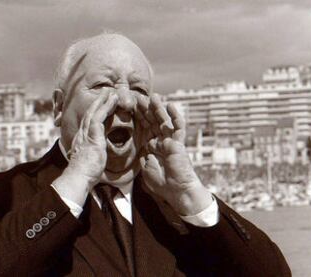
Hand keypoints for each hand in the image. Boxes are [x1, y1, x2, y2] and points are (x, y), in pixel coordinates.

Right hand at [67, 92, 118, 186]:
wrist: (79, 177)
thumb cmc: (85, 175)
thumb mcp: (90, 163)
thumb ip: (93, 156)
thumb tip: (96, 158)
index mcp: (81, 141)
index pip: (88, 124)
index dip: (95, 115)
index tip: (101, 108)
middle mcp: (82, 134)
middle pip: (90, 114)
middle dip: (98, 104)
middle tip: (106, 94)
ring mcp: (86, 133)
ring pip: (95, 112)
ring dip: (103, 101)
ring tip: (111, 93)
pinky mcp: (93, 133)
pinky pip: (100, 115)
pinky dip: (106, 106)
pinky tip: (112, 100)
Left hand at [137, 94, 211, 215]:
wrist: (176, 191)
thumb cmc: (162, 183)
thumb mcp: (146, 168)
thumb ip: (144, 157)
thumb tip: (142, 150)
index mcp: (153, 147)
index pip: (145, 128)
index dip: (139, 118)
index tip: (132, 107)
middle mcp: (162, 141)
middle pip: (153, 122)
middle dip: (146, 110)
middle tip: (139, 98)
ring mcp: (171, 141)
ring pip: (164, 121)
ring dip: (159, 108)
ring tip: (153, 96)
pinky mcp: (179, 143)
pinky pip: (178, 127)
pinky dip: (175, 116)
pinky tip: (170, 105)